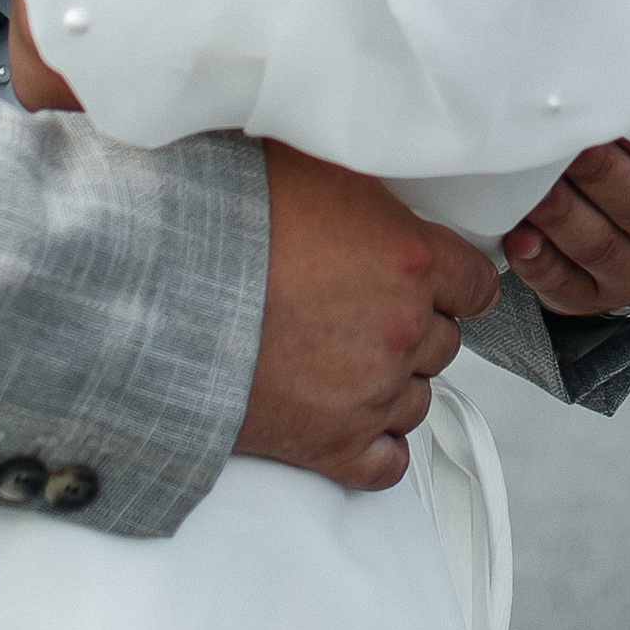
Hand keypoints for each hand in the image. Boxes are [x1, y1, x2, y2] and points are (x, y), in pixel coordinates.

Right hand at [237, 145, 501, 491]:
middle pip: (444, 342)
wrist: (154, 288)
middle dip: (412, 327)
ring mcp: (369, 393)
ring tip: (345, 359)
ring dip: (392, 382)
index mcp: (409, 258)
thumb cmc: (221, 217)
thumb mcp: (308, 166)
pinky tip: (351, 418)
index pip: (475, 282)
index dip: (456, 281)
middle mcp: (402, 328)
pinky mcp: (330, 446)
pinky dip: (376, 446)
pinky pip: (387, 464)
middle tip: (364, 311)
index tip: (440, 283)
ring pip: (418, 399)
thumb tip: (375, 165)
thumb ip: (362, 187)